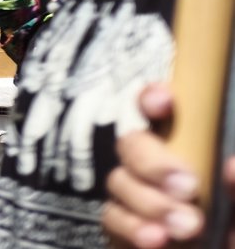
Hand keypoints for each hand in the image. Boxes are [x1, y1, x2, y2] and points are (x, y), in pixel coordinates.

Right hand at [103, 82, 234, 247]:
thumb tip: (230, 168)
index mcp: (191, 152)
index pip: (159, 111)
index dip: (152, 99)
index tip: (164, 102)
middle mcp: (159, 169)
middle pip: (132, 144)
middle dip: (153, 163)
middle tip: (187, 187)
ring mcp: (137, 198)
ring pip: (118, 181)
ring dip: (149, 201)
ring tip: (187, 226)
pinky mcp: (123, 228)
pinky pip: (111, 218)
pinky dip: (131, 226)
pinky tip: (156, 238)